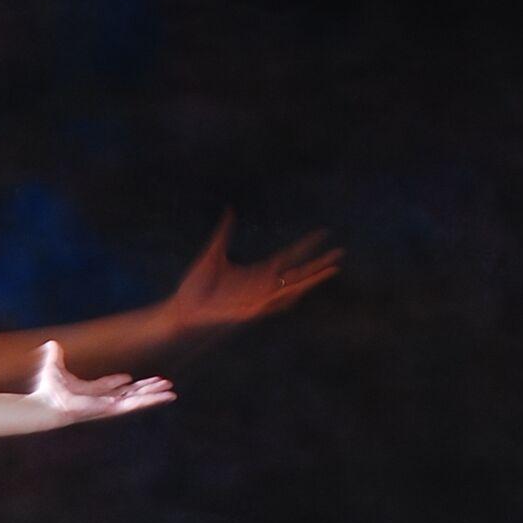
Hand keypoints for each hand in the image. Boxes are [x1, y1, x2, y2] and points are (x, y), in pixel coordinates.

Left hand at [29, 342, 174, 418]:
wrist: (46, 403)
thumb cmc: (47, 390)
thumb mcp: (53, 366)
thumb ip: (54, 356)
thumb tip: (51, 343)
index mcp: (91, 391)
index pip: (110, 387)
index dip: (120, 383)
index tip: (129, 377)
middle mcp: (102, 399)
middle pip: (129, 394)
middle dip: (146, 389)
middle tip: (164, 384)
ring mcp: (109, 405)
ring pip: (137, 400)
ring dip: (154, 395)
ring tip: (171, 392)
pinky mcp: (113, 408)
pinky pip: (135, 404)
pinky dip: (151, 400)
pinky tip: (164, 396)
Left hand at [166, 209, 341, 339]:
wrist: (181, 309)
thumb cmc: (195, 287)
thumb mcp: (213, 254)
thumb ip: (224, 233)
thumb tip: (229, 210)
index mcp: (257, 273)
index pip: (289, 256)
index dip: (306, 245)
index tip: (323, 232)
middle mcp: (262, 287)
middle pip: (298, 273)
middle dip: (319, 264)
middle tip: (340, 252)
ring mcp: (258, 300)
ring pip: (292, 290)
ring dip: (311, 281)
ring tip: (331, 271)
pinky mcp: (249, 312)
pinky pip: (272, 304)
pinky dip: (285, 296)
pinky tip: (299, 288)